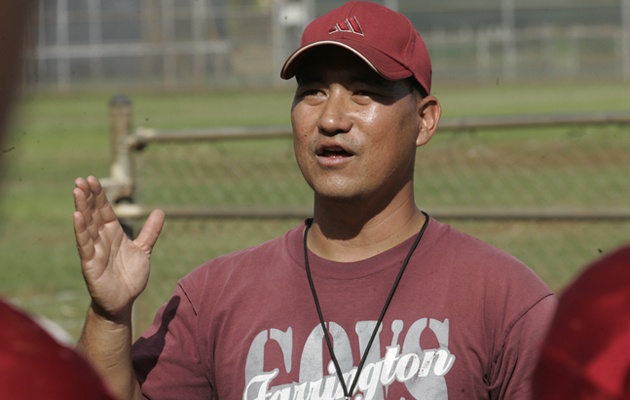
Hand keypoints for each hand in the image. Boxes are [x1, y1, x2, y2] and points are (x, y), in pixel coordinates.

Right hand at [73, 176, 164, 322]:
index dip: (99, 196)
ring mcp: (95, 251)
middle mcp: (102, 239)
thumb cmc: (130, 276)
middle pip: (93, 214)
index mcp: (114, 234)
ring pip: (87, 226)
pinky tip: (76, 216)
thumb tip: (160, 211)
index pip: (104, 210)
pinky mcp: (90, 264)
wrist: (124, 301)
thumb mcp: (144, 250)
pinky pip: (85, 245)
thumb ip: (151, 232)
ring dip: (81, 209)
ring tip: (76, 191)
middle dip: (87, 197)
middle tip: (81, 179)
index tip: (92, 179)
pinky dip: (80, 231)